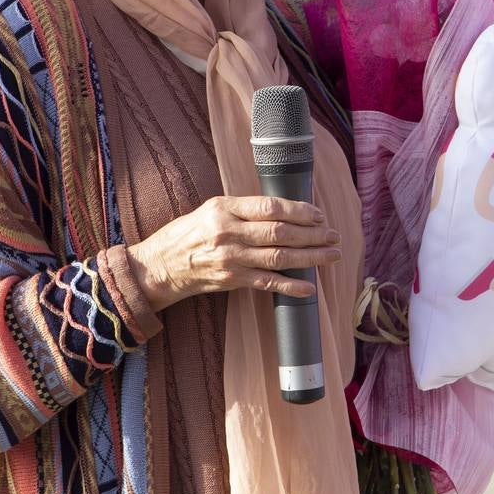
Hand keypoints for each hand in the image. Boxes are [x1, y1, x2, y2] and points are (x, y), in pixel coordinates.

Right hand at [125, 195, 342, 311]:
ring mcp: (231, 259)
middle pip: (280, 232)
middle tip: (334, 235)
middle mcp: (229, 233)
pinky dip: (290, 286)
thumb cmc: (187, 233)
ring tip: (331, 255)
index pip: (270, 207)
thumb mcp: (211, 209)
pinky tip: (309, 287)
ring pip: (279, 257)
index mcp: (225, 209)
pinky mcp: (231, 281)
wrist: (160, 266)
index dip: (299, 210)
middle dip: (312, 234)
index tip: (318, 214)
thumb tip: (283, 210)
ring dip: (310, 257)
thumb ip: (243, 209)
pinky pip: (267, 283)